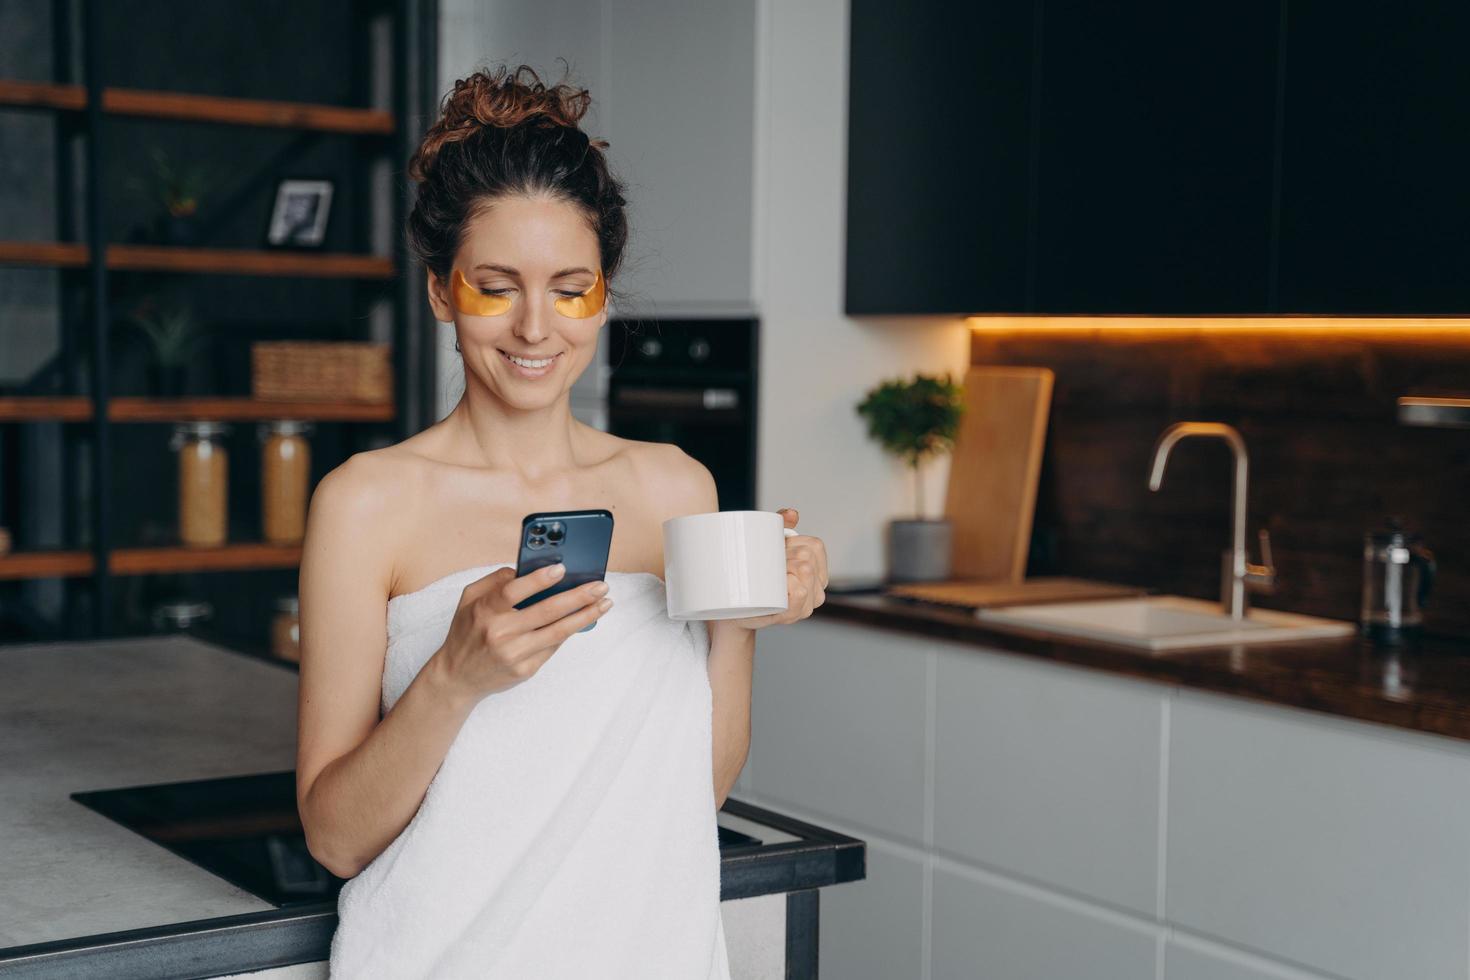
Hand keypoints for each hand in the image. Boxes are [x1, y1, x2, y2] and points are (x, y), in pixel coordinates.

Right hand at [433, 563, 612, 702]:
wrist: (457, 677)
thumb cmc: (466, 631)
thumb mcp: (468, 600)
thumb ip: (494, 580)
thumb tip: (526, 569)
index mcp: (485, 611)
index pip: (514, 591)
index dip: (539, 579)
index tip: (562, 568)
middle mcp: (499, 633)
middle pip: (546, 611)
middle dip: (578, 597)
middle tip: (601, 586)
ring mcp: (514, 654)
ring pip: (557, 632)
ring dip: (585, 616)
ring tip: (604, 603)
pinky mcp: (524, 670)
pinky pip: (552, 647)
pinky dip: (569, 632)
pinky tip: (583, 620)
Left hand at [723, 507, 827, 630]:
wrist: (733, 605)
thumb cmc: (754, 574)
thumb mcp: (767, 545)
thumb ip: (780, 524)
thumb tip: (793, 514)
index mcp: (816, 569)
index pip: (815, 546)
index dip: (793, 544)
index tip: (776, 550)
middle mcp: (817, 588)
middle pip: (807, 558)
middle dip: (785, 556)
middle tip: (764, 565)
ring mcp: (807, 604)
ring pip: (805, 573)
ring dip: (785, 569)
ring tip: (767, 577)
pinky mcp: (792, 615)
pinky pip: (800, 593)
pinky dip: (791, 587)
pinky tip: (779, 588)